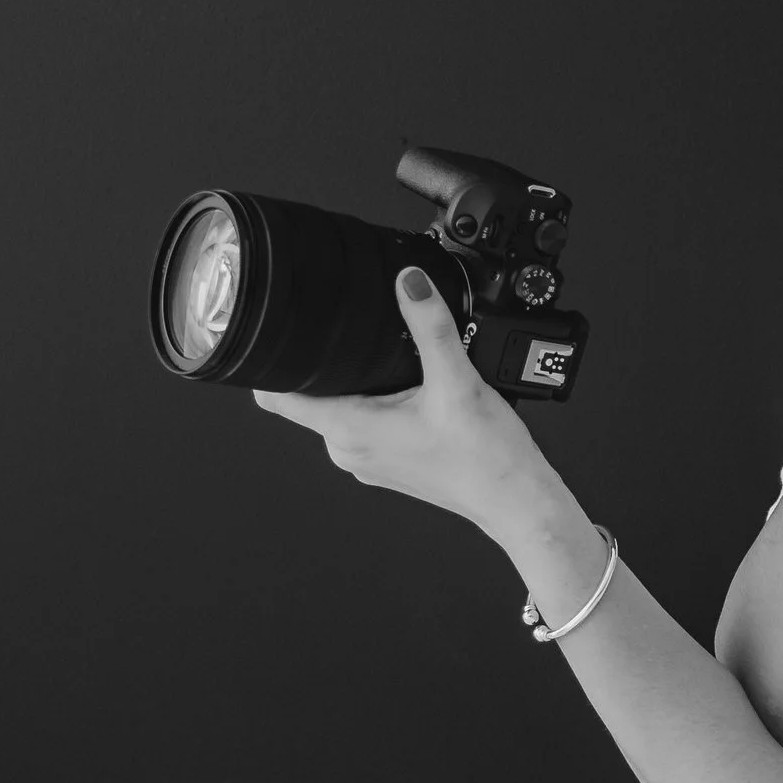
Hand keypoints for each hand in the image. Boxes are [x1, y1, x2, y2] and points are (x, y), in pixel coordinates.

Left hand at [254, 269, 550, 544]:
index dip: (267, 364)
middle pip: (309, 396)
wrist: (515, 500)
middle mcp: (349, 450)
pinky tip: (411, 391)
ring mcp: (366, 459)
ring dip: (354, 383)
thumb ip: (431, 326)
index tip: (272, 336)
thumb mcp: (458, 381)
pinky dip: (376, 402)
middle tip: (352, 336)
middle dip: (322, 364)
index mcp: (351, 430)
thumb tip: (409, 282)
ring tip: (393, 364)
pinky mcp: (386, 462)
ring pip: (338, 408)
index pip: (276, 398)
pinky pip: (363, 423)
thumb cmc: (486, 459)